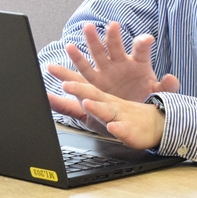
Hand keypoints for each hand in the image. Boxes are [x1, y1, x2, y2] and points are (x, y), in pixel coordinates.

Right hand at [47, 22, 179, 102]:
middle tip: (112, 26)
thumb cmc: (145, 97)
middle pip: (116, 46)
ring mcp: (106, 71)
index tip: (148, 38)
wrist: (132, 112)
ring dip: (91, 42)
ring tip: (86, 30)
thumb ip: (167, 87)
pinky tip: (56, 64)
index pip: (141, 50)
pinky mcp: (95, 82)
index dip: (143, 43)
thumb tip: (173, 78)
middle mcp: (120, 63)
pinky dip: (69, 70)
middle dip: (113, 36)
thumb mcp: (158, 95)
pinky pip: (81, 74)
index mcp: (139, 63)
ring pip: (97, 54)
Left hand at [48, 81, 164, 149]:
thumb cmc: (117, 115)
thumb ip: (65, 106)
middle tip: (66, 84)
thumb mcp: (86, 113)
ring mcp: (120, 115)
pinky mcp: (130, 130)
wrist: (151, 125)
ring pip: (107, 109)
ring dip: (97, 107)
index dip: (66, 75)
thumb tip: (45, 98)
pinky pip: (125, 129)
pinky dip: (119, 128)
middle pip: (92, 92)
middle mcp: (108, 102)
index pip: (80, 83)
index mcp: (99, 96)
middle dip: (79, 87)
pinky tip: (114, 126)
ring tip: (87, 103)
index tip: (51, 67)